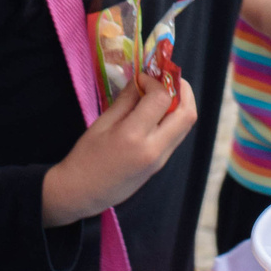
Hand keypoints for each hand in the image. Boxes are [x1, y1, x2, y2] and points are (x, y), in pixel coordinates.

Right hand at [42, 74, 198, 225]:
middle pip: (187, 114)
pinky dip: (174, 119)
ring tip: (162, 94)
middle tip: (167, 79)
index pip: (162, 99)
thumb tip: (142, 80)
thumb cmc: (86, 157)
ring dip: (181, 104)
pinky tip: (156, 113)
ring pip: (186, 126)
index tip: (142, 77)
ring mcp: (161, 159)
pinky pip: (177, 136)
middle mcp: (154, 149)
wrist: (82, 193)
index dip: (156, 81)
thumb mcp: (102, 123)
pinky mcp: (160, 165)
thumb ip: (126, 100)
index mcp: (134, 136)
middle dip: (183, 90)